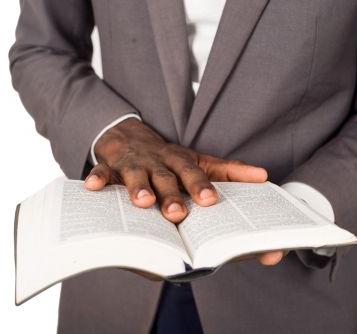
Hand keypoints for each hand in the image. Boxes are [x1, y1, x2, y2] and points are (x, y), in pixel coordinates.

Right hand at [85, 118, 283, 266]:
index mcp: (182, 161)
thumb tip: (264, 176)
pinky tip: (92, 188)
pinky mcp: (112, 166)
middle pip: (167, 177)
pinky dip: (98, 178)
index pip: (196, 173)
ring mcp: (135, 163)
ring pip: (137, 175)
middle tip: (178, 214)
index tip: (211, 201)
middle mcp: (160, 161)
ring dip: (138, 187)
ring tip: (142, 203)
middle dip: (172, 194)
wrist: (130, 136)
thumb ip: (230, 170)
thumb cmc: (170, 157)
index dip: (202, 186)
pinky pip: (103, 172)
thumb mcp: (200, 160)